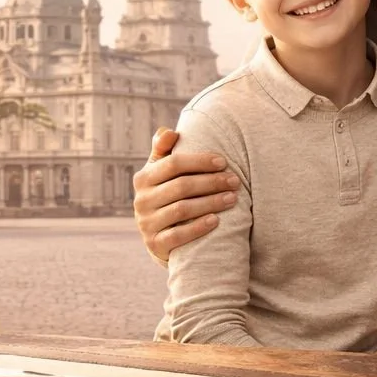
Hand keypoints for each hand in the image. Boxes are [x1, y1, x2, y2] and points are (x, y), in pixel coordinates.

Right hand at [132, 128, 240, 265]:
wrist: (158, 234)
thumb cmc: (166, 194)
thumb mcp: (160, 172)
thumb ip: (163, 150)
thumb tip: (169, 132)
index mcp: (143, 178)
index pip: (173, 164)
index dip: (200, 161)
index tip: (224, 162)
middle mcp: (141, 200)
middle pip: (181, 186)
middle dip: (211, 182)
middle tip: (235, 181)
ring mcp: (146, 223)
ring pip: (182, 210)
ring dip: (210, 203)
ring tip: (232, 198)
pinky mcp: (155, 244)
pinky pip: (178, 235)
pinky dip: (198, 227)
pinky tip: (216, 220)